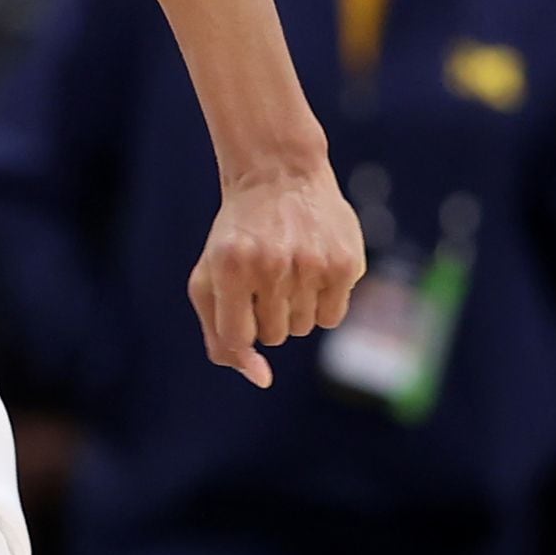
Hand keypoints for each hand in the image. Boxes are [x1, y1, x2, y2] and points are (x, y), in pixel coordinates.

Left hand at [190, 157, 364, 387]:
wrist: (277, 174)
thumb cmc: (238, 235)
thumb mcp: (210, 277)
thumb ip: (220, 335)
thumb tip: (260, 379)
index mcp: (229, 269)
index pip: (238, 339)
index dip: (242, 338)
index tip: (245, 318)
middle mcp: (271, 267)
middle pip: (273, 336)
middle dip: (266, 315)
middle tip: (264, 277)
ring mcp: (312, 265)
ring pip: (303, 328)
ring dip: (294, 308)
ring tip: (287, 270)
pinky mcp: (346, 264)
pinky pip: (332, 317)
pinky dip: (321, 303)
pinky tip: (312, 270)